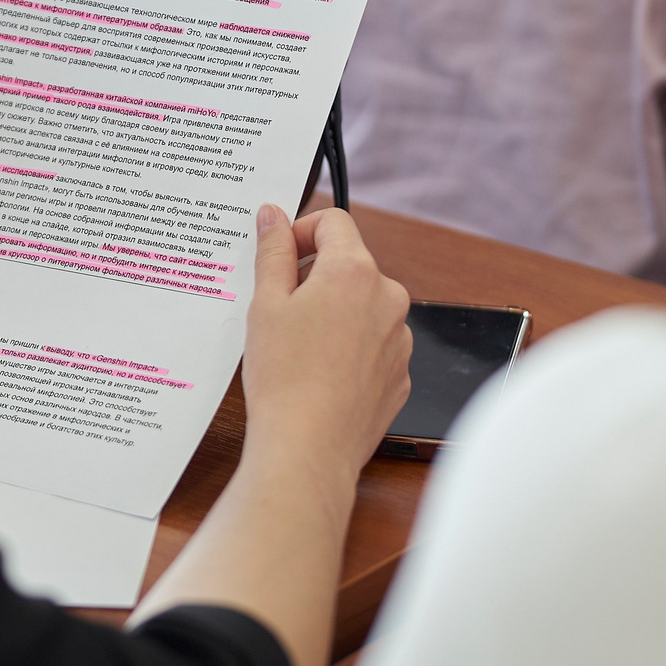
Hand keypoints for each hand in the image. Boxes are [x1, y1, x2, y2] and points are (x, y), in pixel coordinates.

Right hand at [239, 205, 411, 491]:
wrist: (309, 449)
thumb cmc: (284, 378)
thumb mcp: (265, 304)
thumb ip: (273, 251)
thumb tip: (273, 216)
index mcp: (354, 272)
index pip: (334, 222)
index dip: (301, 231)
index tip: (280, 254)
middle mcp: (388, 299)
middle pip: (350, 266)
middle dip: (315, 278)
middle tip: (278, 309)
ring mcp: (400, 339)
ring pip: (363, 307)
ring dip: (334, 314)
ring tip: (298, 349)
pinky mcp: (399, 375)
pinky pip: (373, 346)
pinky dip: (348, 349)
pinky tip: (319, 374)